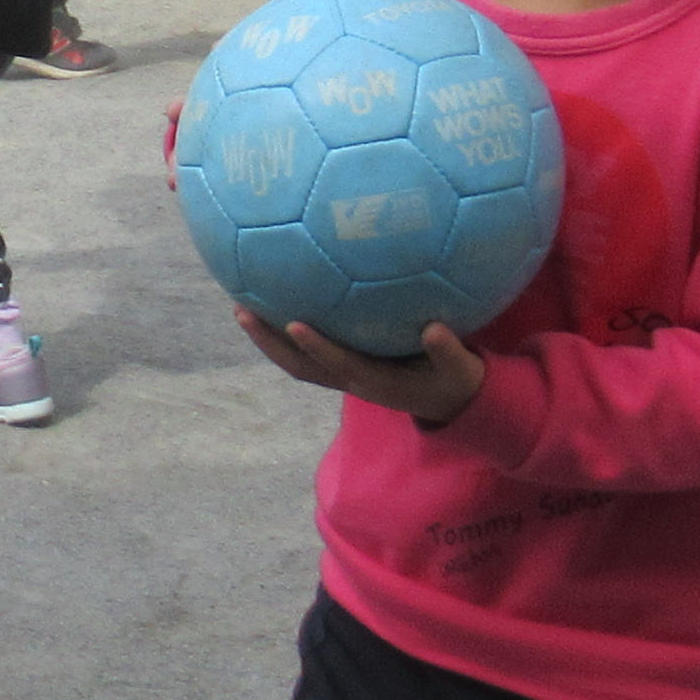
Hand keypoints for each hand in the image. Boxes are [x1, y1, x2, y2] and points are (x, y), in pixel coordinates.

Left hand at [236, 307, 489, 425]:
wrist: (449, 400)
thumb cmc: (453, 380)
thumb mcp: (459, 369)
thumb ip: (448, 351)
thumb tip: (436, 328)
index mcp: (376, 381)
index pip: (339, 364)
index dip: (316, 348)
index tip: (294, 324)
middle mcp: (351, 379)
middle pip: (300, 366)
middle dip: (270, 342)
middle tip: (242, 310)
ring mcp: (342, 374)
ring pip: (296, 362)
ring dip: (267, 338)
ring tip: (240, 305)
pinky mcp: (342, 365)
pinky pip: (306, 352)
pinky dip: (283, 332)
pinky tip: (271, 299)